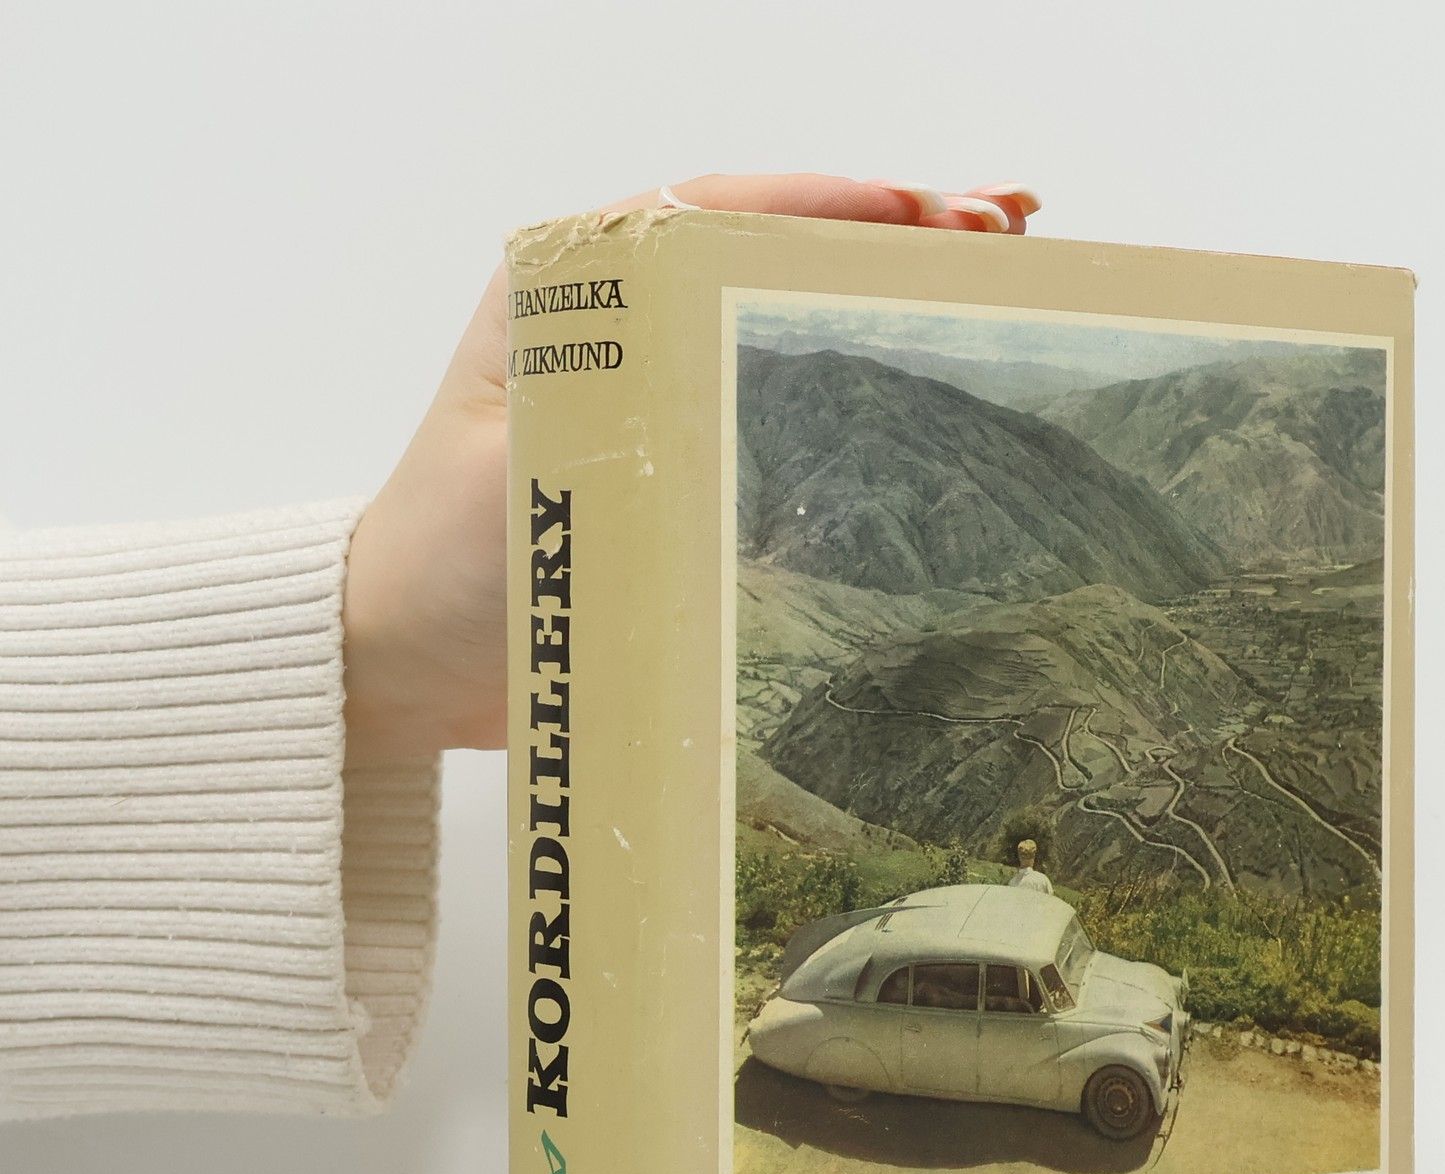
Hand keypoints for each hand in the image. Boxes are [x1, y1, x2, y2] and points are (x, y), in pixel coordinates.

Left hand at [342, 174, 1040, 758]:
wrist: (405, 659)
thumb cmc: (444, 566)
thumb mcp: (527, 474)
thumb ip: (618, 427)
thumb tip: (740, 419)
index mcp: (573, 286)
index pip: (721, 213)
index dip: (833, 206)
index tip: (928, 214)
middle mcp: (623, 318)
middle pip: (773, 245)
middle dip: (890, 228)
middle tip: (1001, 226)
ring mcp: (659, 384)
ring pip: (787, 309)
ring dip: (888, 286)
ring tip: (994, 269)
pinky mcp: (681, 455)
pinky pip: (782, 397)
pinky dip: (859, 376)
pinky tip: (930, 370)